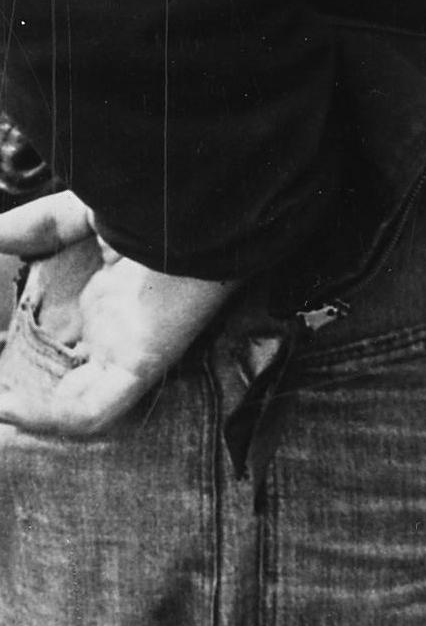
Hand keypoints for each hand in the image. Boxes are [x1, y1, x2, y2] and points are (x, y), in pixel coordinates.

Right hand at [0, 192, 234, 439]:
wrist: (205, 207)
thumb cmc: (156, 206)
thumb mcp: (83, 215)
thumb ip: (36, 228)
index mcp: (107, 295)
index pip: (58, 337)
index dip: (24, 350)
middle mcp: (116, 328)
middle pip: (63, 374)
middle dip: (25, 389)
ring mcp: (126, 349)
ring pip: (74, 402)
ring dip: (30, 413)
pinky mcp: (139, 363)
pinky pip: (92, 411)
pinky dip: (48, 419)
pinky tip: (7, 410)